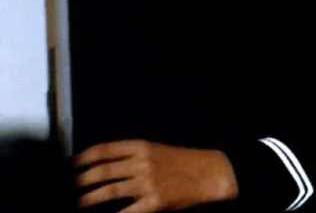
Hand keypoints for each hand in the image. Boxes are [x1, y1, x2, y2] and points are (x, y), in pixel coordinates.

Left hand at [74, 140, 237, 212]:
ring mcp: (147, 182)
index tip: (69, 165)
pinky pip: (125, 212)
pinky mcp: (154, 202)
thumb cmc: (184, 162)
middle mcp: (142, 162)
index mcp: (142, 146)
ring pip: (108, 191)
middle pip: (101, 171)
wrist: (211, 174)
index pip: (104, 150)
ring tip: (78, 204)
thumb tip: (104, 167)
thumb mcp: (158, 151)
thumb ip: (133, 156)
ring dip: (87, 200)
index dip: (83, 158)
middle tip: (68, 188)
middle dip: (80, 181)